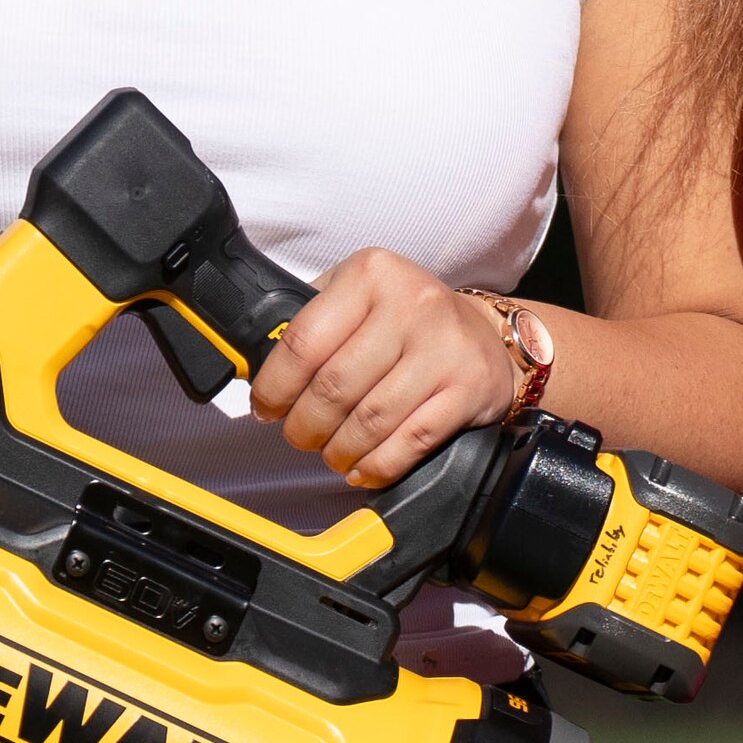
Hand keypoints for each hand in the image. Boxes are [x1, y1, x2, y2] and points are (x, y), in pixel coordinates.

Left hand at [244, 250, 517, 488]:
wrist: (485, 337)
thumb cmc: (407, 320)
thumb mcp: (360, 294)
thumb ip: (312, 318)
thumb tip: (256, 366)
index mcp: (372, 275)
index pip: (304, 340)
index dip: (274, 385)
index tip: (265, 408)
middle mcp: (411, 305)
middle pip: (334, 386)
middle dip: (304, 425)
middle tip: (299, 437)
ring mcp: (442, 348)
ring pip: (369, 419)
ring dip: (339, 450)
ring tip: (330, 454)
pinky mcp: (467, 389)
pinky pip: (408, 442)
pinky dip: (377, 465)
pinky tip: (362, 468)